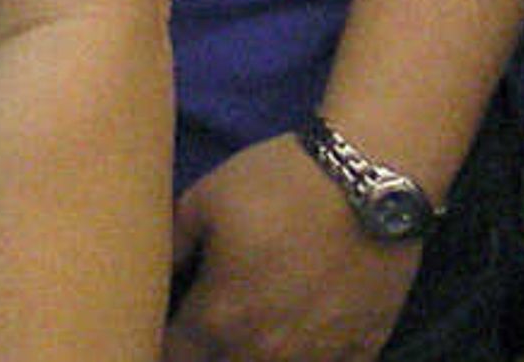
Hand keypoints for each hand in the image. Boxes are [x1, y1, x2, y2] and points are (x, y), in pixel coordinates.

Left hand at [162, 133, 420, 361]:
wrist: (371, 179)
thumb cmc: (280, 183)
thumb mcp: (204, 200)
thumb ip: (170, 245)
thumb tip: (151, 273)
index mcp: (218, 318)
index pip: (172, 357)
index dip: (164, 343)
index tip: (168, 326)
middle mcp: (264, 352)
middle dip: (208, 353)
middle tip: (210, 326)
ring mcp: (316, 358)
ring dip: (254, 357)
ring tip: (254, 328)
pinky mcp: (361, 351)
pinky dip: (310, 359)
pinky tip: (303, 338)